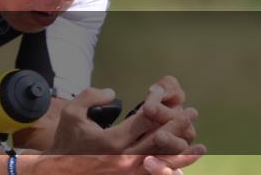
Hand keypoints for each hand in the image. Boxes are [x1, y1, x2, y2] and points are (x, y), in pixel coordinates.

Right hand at [27, 83, 203, 174]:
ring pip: (162, 163)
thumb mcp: (72, 113)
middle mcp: (124, 158)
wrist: (59, 171)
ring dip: (183, 154)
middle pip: (159, 141)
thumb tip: (113, 93)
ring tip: (201, 147)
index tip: (171, 98)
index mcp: (113, 140)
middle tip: (192, 114)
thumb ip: (91, 97)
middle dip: (178, 126)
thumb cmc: (66, 140)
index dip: (159, 107)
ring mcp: (128, 171)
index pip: (144, 121)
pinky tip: (183, 170)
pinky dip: (170, 172)